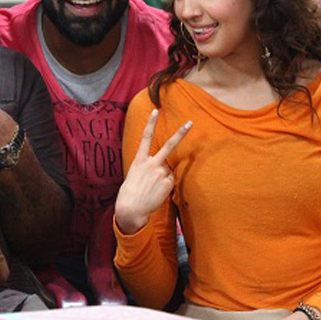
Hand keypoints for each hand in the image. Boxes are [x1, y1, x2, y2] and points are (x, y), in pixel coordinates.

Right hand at [114, 110, 190, 234]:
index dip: (150, 123)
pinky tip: (157, 193)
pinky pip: (171, 182)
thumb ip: (147, 167)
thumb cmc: (130, 193)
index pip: (145, 137)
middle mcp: (151, 164)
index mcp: (139, 160)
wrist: (131, 209)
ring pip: (168, 171)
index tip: (155, 111)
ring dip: (163, 178)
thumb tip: (163, 169)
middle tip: (190, 123)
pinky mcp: (168, 183)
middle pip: (168, 146)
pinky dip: (166, 187)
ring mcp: (160, 173)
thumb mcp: (134, 175)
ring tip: (152, 188)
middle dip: (180, 134)